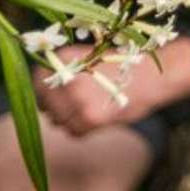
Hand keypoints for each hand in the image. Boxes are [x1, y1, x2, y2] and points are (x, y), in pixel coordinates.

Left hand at [35, 39, 189, 136]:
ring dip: (67, 120)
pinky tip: (94, 119)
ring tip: (85, 112)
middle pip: (45, 104)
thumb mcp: (90, 58)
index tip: (50, 96)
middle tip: (71, 107)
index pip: (37, 82)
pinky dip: (81, 130)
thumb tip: (40, 88)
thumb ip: (64, 70)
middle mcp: (69, 79)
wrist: (152, 78)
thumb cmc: (121, 67)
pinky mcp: (91, 119)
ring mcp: (79, 100)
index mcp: (66, 60)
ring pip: (58, 121)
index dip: (42, 92)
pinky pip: (74, 132)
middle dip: (54, 109)